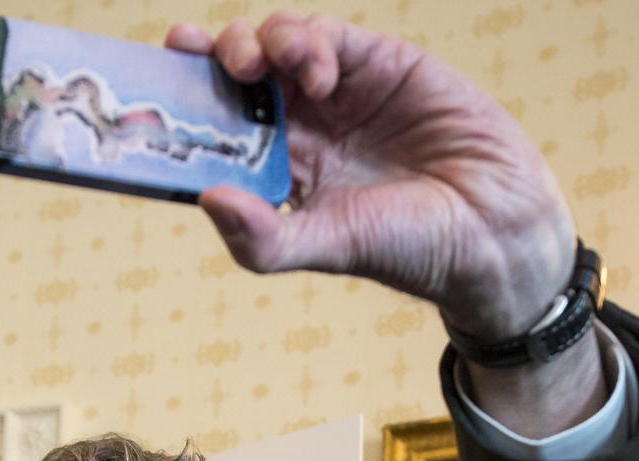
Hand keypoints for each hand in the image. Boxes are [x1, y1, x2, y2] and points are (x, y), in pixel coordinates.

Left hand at [168, 14, 576, 339]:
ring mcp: (334, 94)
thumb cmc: (406, 247)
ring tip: (263, 68)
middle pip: (228, 81)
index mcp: (275, 175)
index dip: (180, 113)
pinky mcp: (376, 62)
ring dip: (252, 44)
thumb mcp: (326, 248)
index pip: (213, 137)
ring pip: (269, 46)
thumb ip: (264, 236)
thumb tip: (205, 198)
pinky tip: (319, 74)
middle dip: (200, 61)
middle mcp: (297, 131)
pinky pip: (324, 35)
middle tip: (187, 56)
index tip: (147, 94)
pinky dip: (309, 43)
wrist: (491, 227)